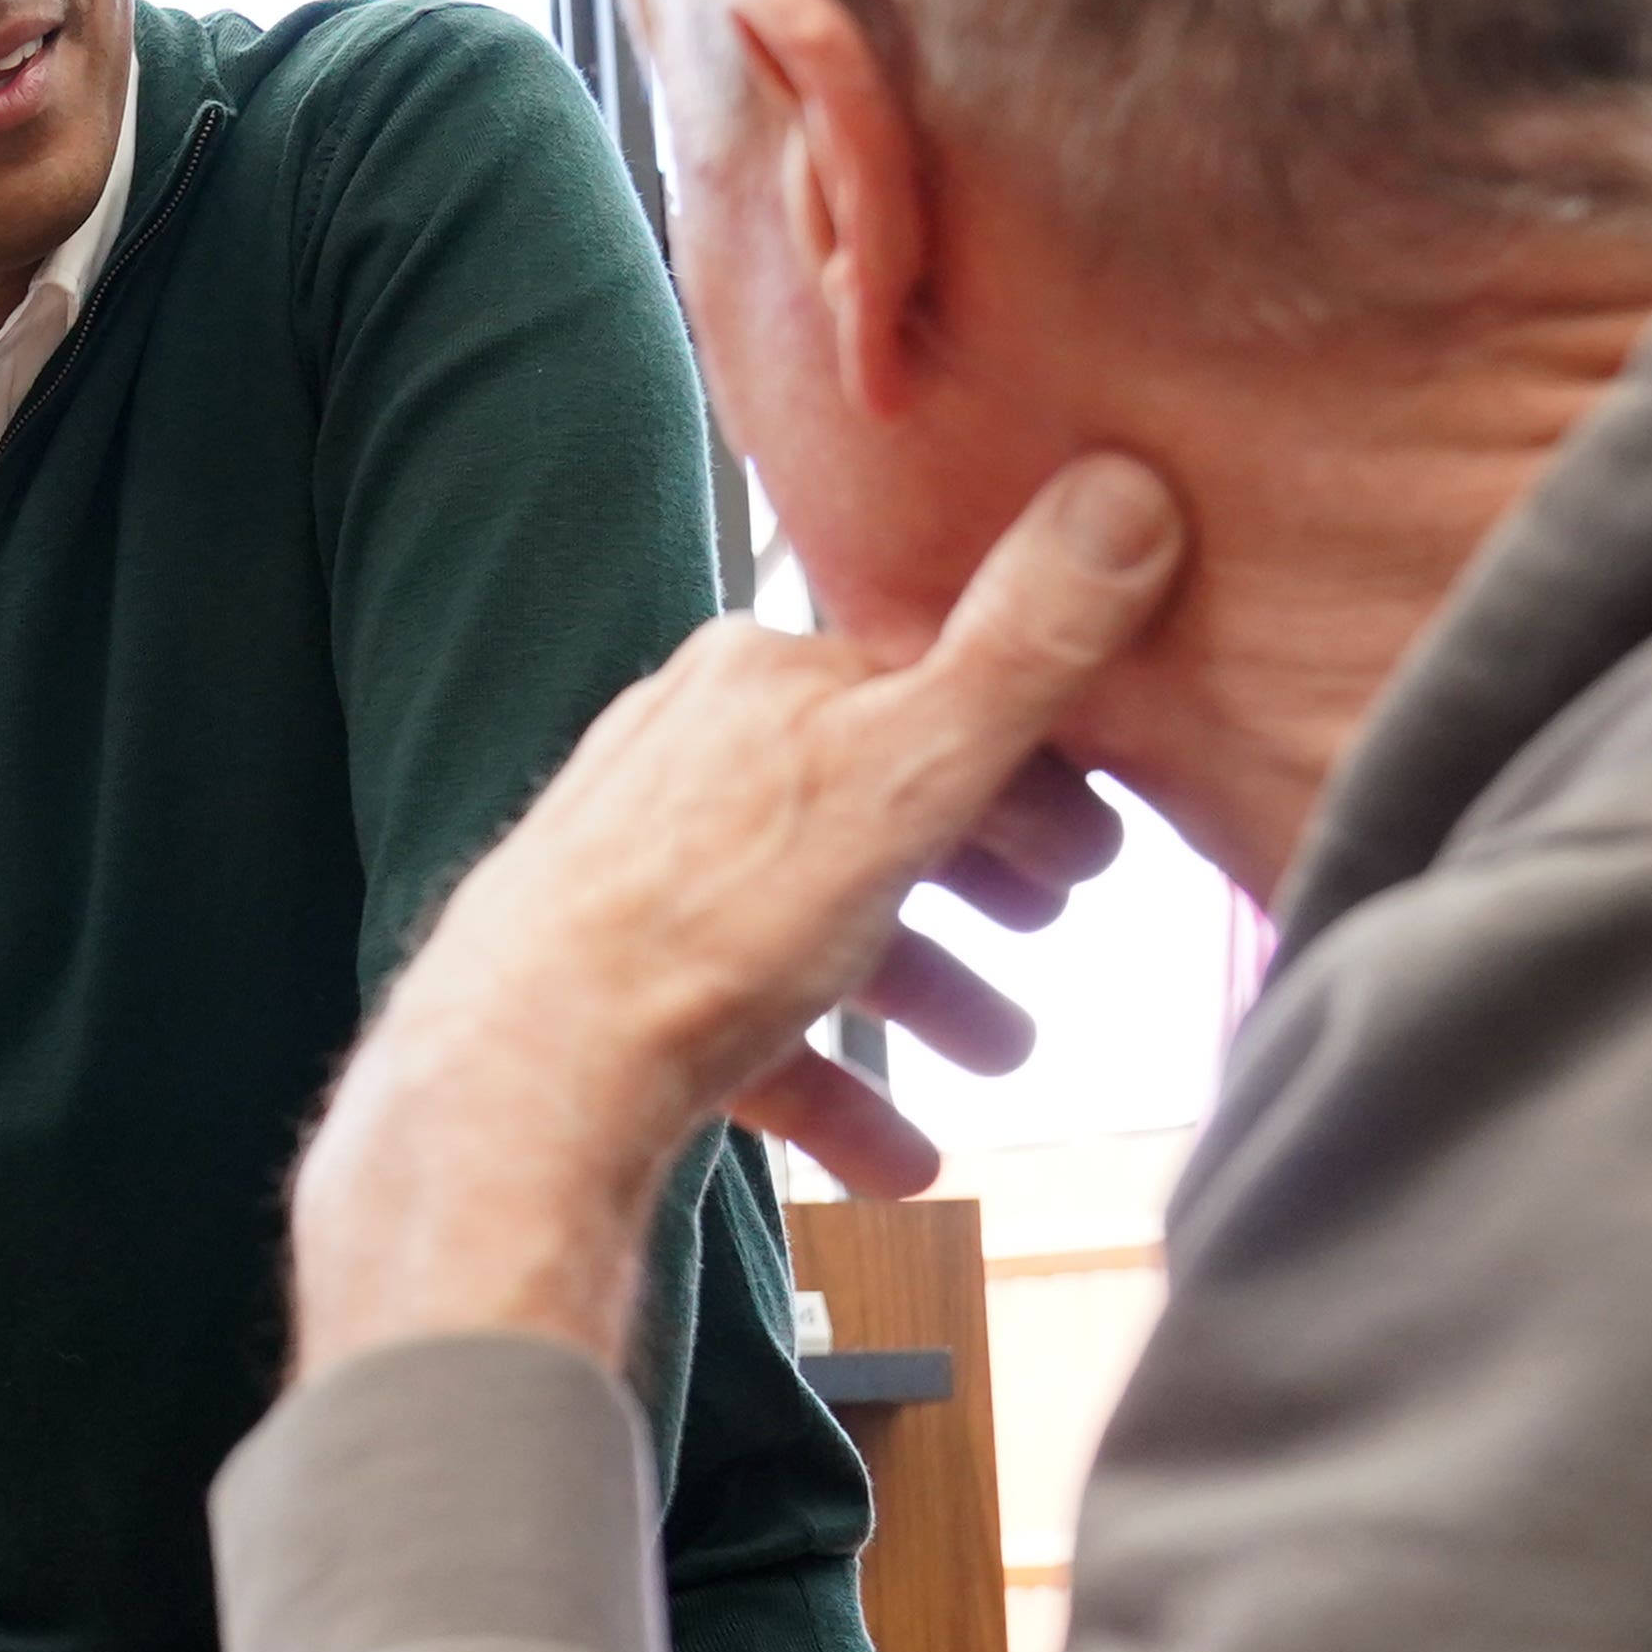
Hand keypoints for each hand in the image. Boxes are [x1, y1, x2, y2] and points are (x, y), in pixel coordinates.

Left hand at [291, 456, 1186, 1376]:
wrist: (525, 1073)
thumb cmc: (713, 915)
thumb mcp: (910, 768)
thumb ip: (1026, 649)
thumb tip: (1126, 489)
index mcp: (756, 681)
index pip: (921, 690)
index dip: (1027, 762)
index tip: (1096, 838)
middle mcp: (685, 755)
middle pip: (868, 804)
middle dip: (975, 871)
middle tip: (1051, 921)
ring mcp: (639, 872)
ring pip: (812, 922)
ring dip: (919, 989)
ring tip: (999, 1055)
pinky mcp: (608, 986)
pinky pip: (745, 1032)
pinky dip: (832, 1088)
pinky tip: (898, 1162)